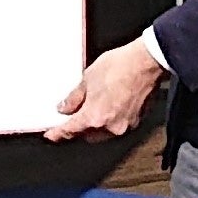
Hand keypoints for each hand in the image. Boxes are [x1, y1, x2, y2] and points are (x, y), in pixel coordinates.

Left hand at [45, 40, 168, 142]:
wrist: (146, 62)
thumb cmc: (121, 66)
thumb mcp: (87, 78)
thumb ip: (74, 97)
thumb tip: (65, 107)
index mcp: (94, 117)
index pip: (70, 131)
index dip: (58, 134)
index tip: (51, 135)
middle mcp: (110, 126)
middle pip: (87, 136)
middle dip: (78, 129)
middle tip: (71, 118)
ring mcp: (125, 125)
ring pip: (103, 133)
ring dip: (94, 125)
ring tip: (92, 107)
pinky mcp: (136, 121)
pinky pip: (116, 126)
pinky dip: (109, 120)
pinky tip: (108, 106)